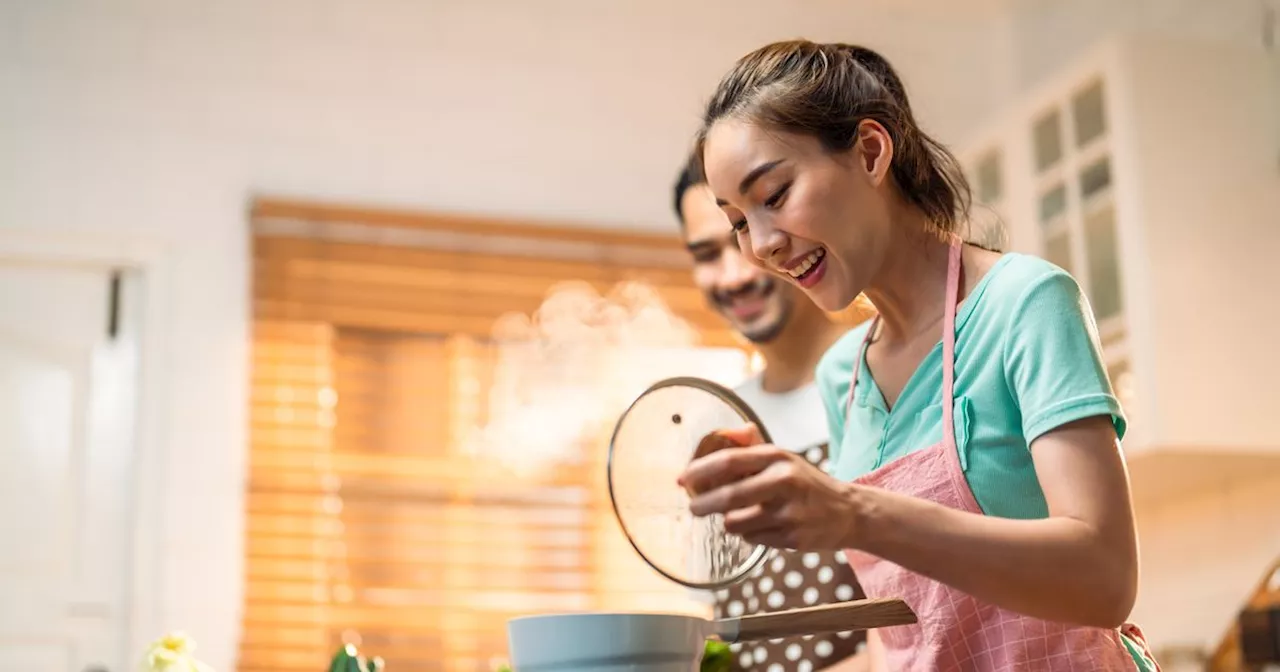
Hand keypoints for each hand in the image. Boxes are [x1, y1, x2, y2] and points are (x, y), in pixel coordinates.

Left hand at [677, 423, 859, 550]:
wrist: (848, 512)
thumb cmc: (805, 483)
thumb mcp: (783, 458)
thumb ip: (752, 445)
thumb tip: (726, 430)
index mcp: (777, 457)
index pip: (729, 461)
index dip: (700, 470)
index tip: (682, 479)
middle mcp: (784, 482)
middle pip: (728, 496)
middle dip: (703, 504)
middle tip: (693, 508)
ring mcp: (789, 512)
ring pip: (736, 523)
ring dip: (730, 522)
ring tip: (741, 516)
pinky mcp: (792, 537)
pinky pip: (752, 539)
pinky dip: (750, 535)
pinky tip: (764, 526)